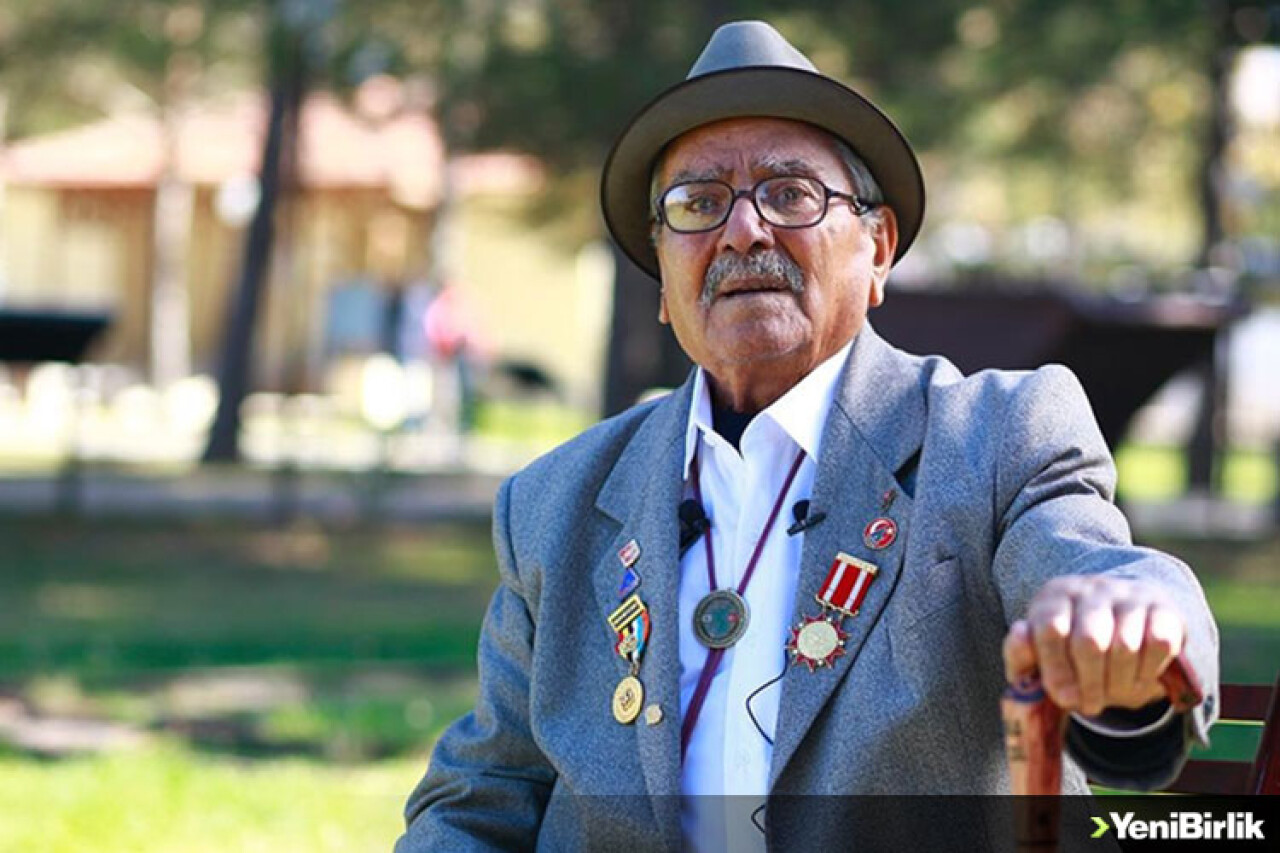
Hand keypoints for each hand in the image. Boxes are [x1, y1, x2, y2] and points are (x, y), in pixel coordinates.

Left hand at [1002, 575, 1184, 716]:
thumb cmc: (1071, 647)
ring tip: (1114, 695)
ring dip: (1119, 684)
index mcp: (1055, 595)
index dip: (1056, 669)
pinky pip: (1158, 645)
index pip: (1050, 629)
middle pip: (1089, 641)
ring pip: (1124, 647)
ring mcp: (1130, 595)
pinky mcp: (1164, 609)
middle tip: (1090, 705)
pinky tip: (1138, 679)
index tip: (1064, 698)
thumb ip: (1020, 651)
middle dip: (1089, 684)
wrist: (1124, 623)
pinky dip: (1148, 672)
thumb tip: (1020, 634)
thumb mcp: (1039, 652)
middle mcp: (1092, 588)